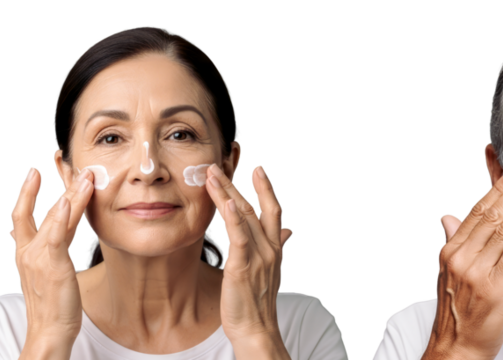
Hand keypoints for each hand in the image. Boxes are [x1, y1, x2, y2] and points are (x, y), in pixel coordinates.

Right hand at [9, 167, 92, 344]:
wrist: (49, 330)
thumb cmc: (54, 303)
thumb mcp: (52, 268)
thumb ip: (54, 244)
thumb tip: (61, 225)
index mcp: (26, 252)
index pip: (24, 215)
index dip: (27, 192)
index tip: (34, 171)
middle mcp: (28, 251)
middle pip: (36, 211)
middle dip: (49, 185)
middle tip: (62, 162)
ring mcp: (38, 258)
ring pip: (52, 219)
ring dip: (69, 194)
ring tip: (82, 175)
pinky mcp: (53, 265)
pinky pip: (56, 237)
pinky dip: (60, 218)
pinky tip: (67, 201)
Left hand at [205, 164, 291, 355]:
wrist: (257, 327)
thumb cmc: (260, 301)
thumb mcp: (274, 269)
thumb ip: (280, 246)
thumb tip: (290, 230)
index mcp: (276, 247)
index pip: (273, 210)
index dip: (266, 188)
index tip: (258, 169)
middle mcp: (269, 248)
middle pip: (255, 208)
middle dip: (238, 184)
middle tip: (221, 165)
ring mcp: (257, 256)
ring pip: (242, 217)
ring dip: (226, 194)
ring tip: (211, 177)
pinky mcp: (243, 266)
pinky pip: (238, 237)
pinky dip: (232, 219)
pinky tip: (225, 203)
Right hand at [426, 166, 502, 359]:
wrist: (456, 347)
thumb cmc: (458, 312)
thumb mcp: (449, 272)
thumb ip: (453, 241)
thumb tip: (447, 217)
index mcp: (450, 250)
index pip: (476, 212)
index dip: (497, 190)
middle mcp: (460, 257)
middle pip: (491, 215)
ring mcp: (474, 272)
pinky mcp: (492, 289)